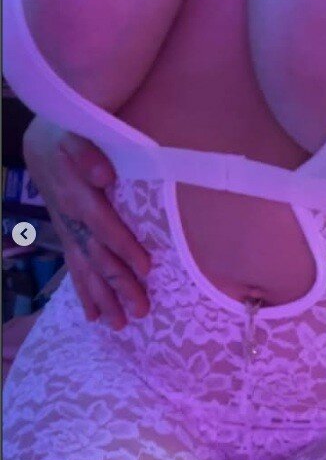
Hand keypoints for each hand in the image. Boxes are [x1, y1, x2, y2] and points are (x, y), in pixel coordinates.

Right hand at [23, 118, 150, 328]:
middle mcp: (72, 222)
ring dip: (103, 298)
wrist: (45, 142)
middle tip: (140, 312)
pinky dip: (84, 293)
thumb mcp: (76, 135)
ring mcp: (68, 232)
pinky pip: (74, 269)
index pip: (104, 227)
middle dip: (118, 286)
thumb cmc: (68, 137)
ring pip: (85, 271)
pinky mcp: (68, 237)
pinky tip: (93, 316)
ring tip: (120, 325)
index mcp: (78, 198)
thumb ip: (88, 154)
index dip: (124, 248)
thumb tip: (105, 176)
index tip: (146, 268)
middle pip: (97, 258)